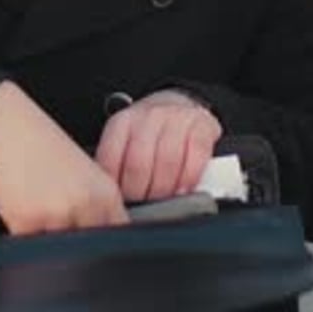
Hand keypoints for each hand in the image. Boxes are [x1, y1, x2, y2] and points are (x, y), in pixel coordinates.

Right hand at [0, 80, 128, 234]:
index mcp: (105, 192)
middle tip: (57, 221)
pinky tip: (22, 209)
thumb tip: (100, 234)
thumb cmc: (40, 146)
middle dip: (75, 245)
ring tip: (39, 211)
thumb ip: (95, 204)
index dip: (103, 239)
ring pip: (59, 251)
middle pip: (89, 246)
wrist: (7, 126)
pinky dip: (25, 235)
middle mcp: (86, 204)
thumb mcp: (82, 171)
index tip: (93, 240)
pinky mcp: (28, 223)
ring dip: (49, 239)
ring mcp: (58, 216)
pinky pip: (29, 246)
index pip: (117, 232)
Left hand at [95, 89, 222, 201]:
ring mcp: (176, 118)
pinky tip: (185, 188)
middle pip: (138, 164)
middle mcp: (148, 117)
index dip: (117, 189)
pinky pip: (196, 156)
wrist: (180, 107)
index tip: (123, 202)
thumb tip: (113, 200)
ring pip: (167, 161)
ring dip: (165, 189)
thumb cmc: (151, 133)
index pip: (111, 161)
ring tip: (164, 200)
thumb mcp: (125, 143)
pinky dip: (190, 178)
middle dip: (141, 194)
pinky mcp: (202, 125)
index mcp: (122, 123)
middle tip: (144, 204)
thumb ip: (116, 167)